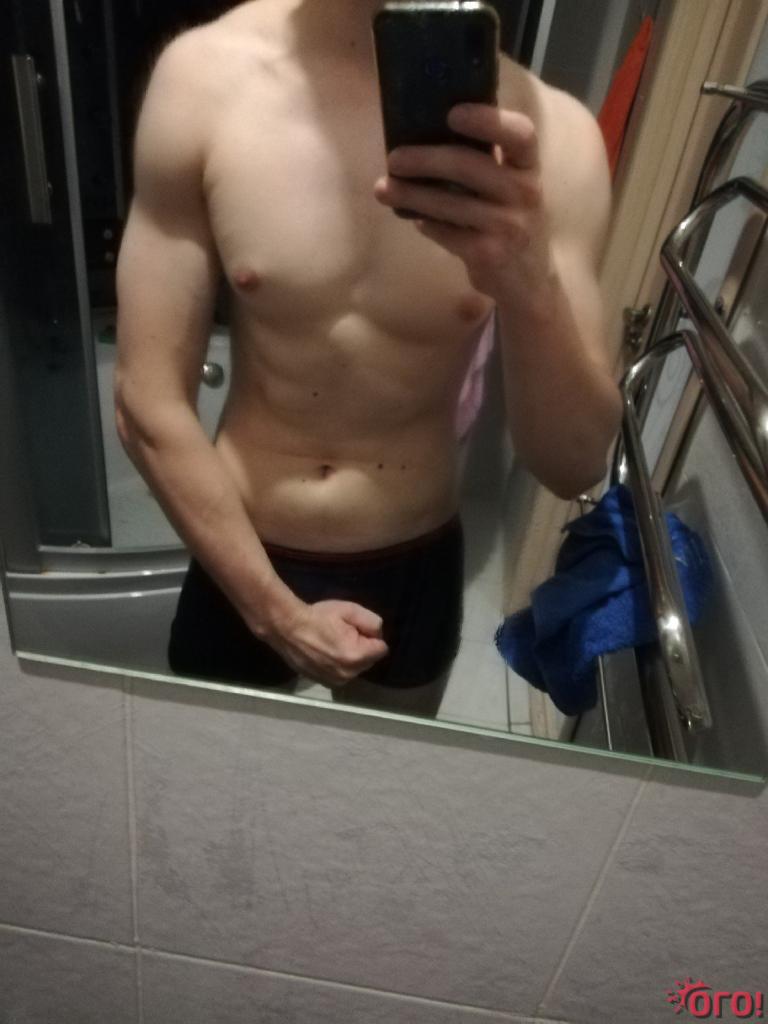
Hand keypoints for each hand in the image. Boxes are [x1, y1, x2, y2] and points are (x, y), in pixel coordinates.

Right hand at [265, 599, 388, 687]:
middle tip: (342, 634)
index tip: (356, 629)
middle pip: (369, 660)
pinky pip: (341, 674)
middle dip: (362, 648)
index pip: (381, 648)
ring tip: (332, 643)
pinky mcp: (324, 683)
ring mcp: (335, 681)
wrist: (286, 628)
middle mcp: (349, 674)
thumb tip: (377, 635)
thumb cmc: (318, 617)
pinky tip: (325, 653)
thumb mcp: (350, 610)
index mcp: (357, 656)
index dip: (371, 636)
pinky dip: (338, 665)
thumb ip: (373, 623)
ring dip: (350, 658)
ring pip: (356, 668)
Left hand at [373, 103, 552, 300]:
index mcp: (529, 167)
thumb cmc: (508, 221)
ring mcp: (509, 226)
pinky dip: (425, 224)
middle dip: (425, 159)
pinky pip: (445, 232)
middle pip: (469, 166)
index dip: (488, 120)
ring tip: (382, 189)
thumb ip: (484, 163)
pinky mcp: (489, 254)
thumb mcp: (509, 188)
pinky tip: (413, 219)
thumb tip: (422, 137)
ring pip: (450, 203)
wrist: (527, 280)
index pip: (520, 134)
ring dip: (411, 195)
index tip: (452, 114)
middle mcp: (525, 193)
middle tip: (393, 158)